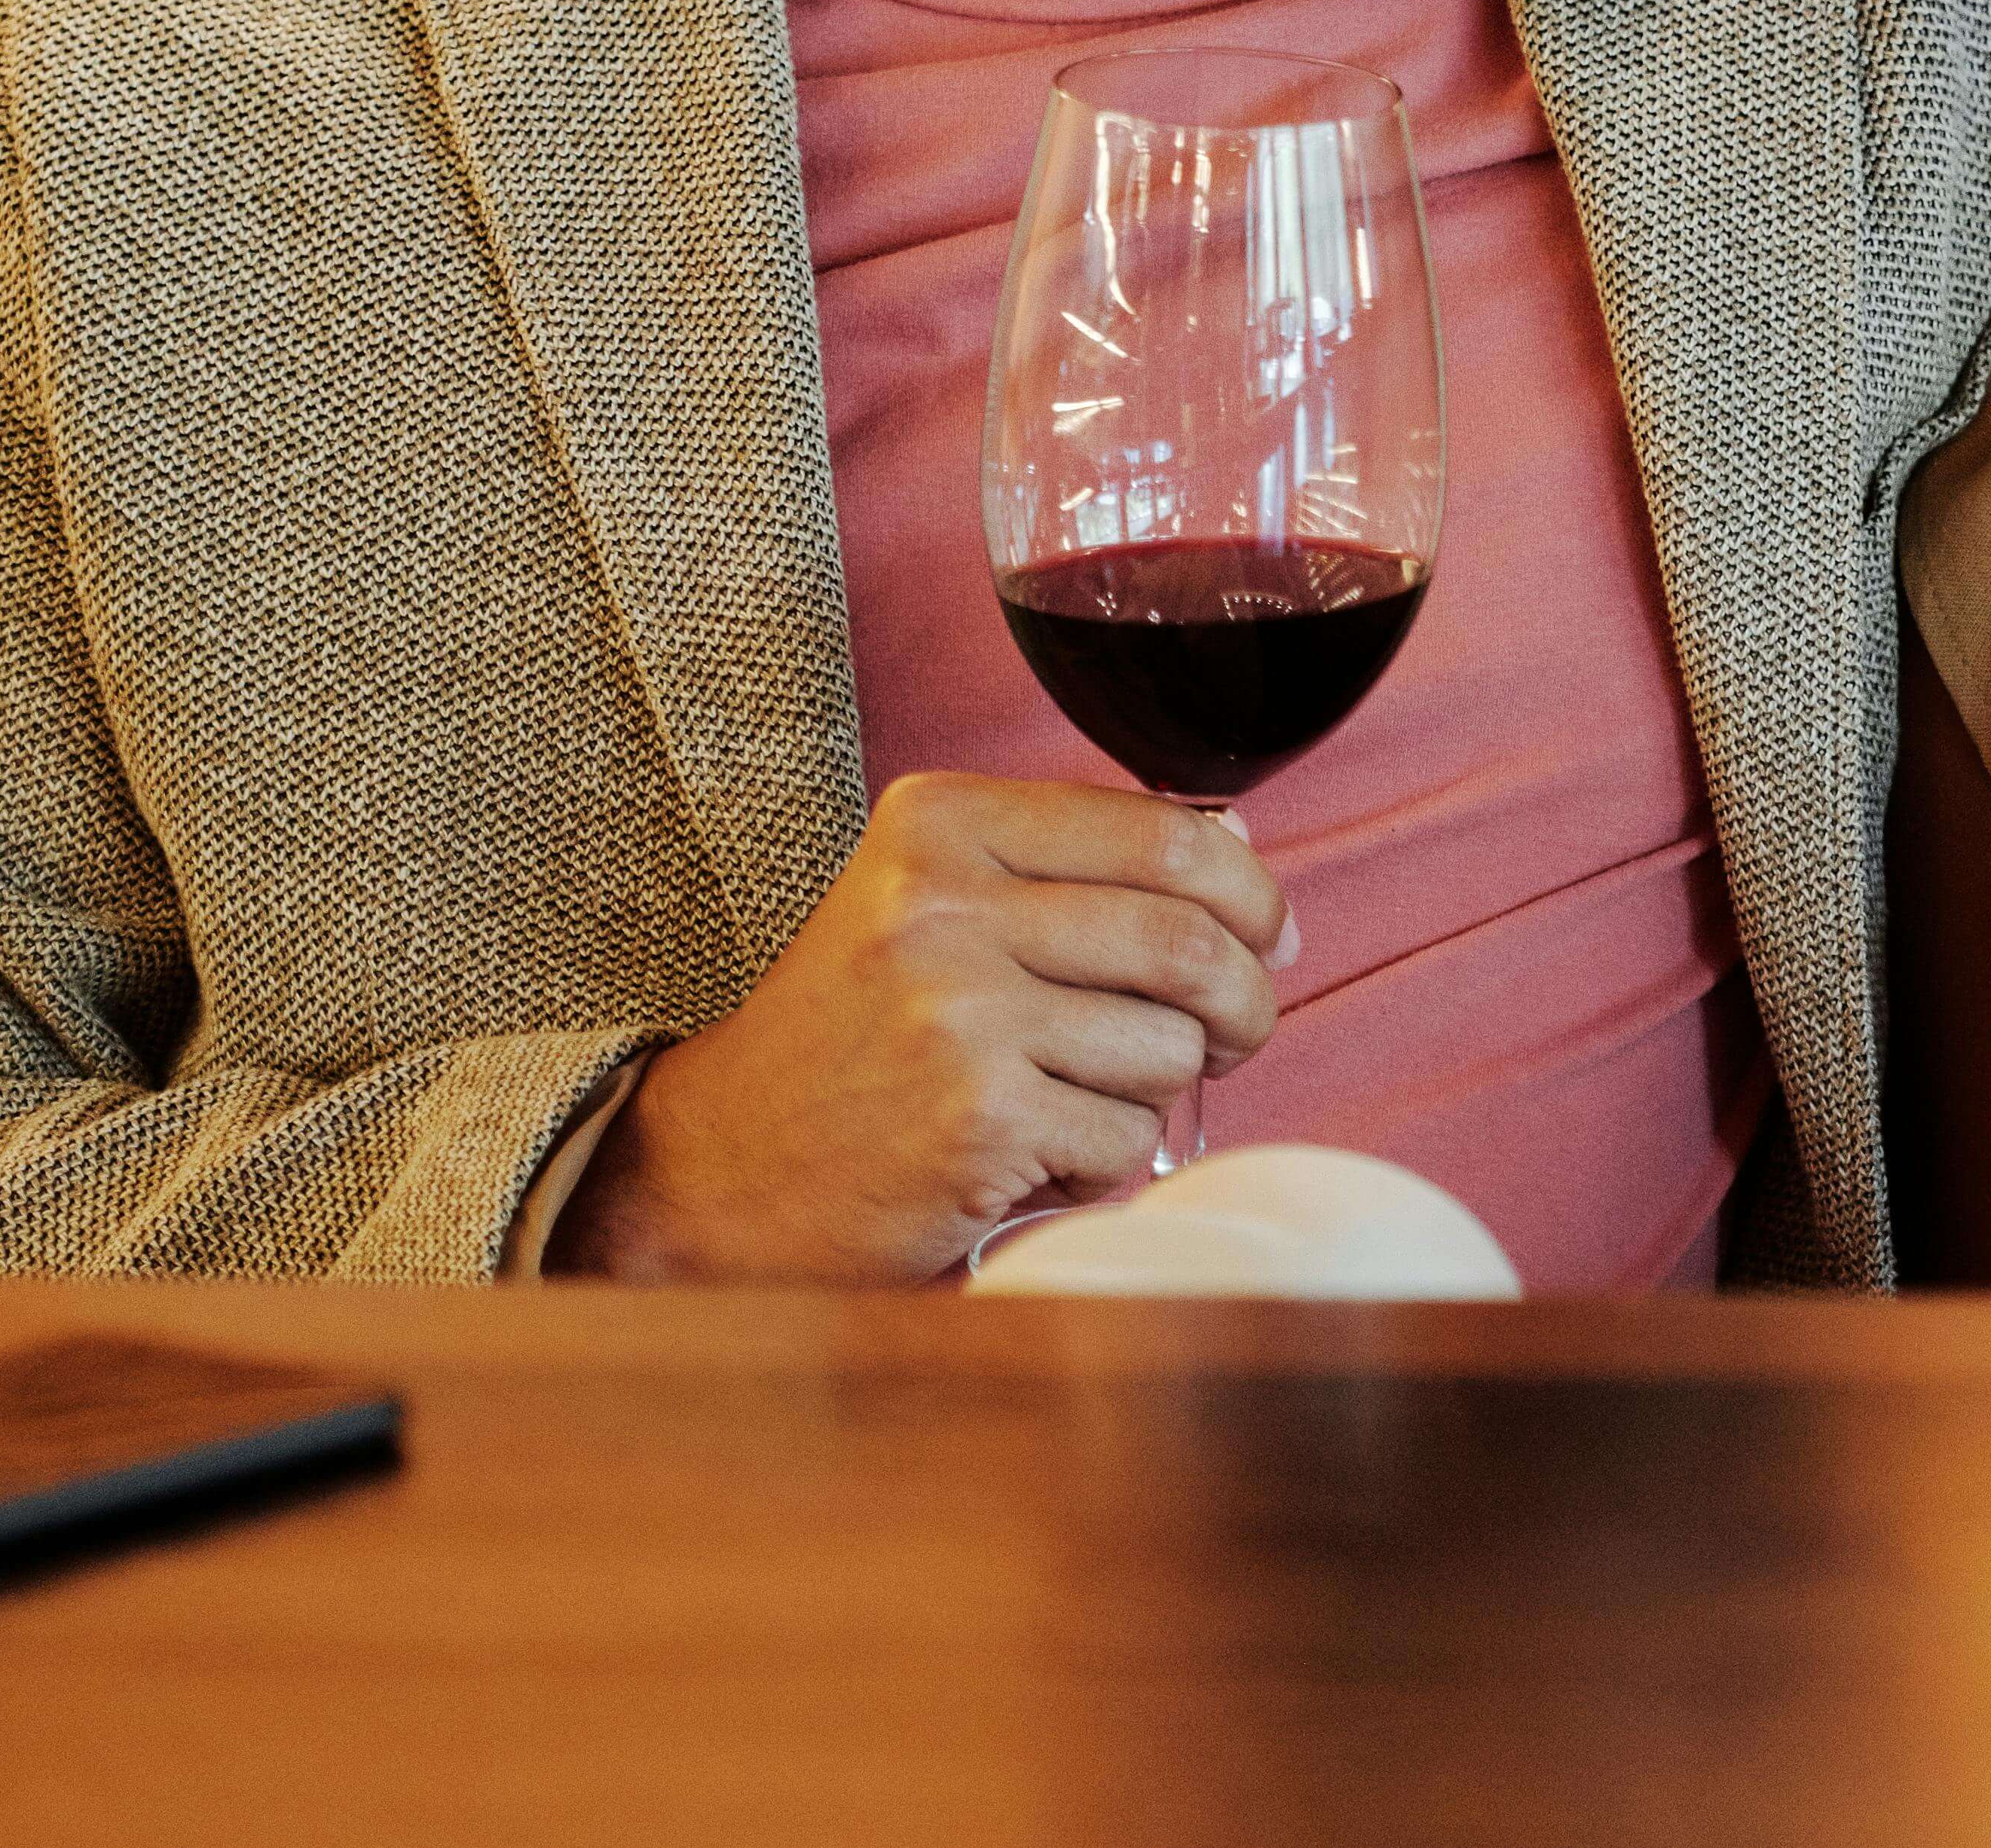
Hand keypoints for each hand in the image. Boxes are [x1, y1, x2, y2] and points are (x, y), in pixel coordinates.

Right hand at [545, 771, 1287, 1283]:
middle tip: (1240, 1032)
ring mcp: (959, 1015)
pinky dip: (1104, 1161)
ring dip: (1159, 1090)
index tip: (1271, 934)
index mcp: (941, 822)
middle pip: (1188, 939)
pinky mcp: (976, 1122)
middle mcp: (944, 904)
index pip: (1166, 833)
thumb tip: (1248, 868)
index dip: (1251, 892)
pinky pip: (1125, 1137)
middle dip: (1247, 999)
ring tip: (1083, 1100)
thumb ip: (1073, 871)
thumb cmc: (854, 1036)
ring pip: (1169, 1046)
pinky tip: (1035, 1157)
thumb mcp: (936, 904)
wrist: (718, 1168)